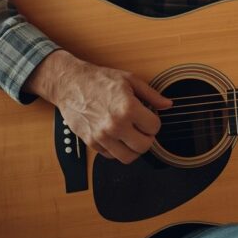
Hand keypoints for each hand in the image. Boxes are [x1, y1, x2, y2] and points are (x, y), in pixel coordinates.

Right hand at [25, 50, 171, 163]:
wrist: (70, 84)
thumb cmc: (98, 80)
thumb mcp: (129, 80)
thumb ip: (151, 95)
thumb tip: (168, 105)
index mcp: (127, 108)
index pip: (154, 127)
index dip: (154, 122)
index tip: (149, 117)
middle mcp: (115, 125)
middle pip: (144, 146)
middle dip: (147, 137)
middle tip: (142, 128)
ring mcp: (102, 136)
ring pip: (128, 157)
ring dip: (133, 148)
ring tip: (132, 136)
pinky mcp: (91, 143)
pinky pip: (111, 156)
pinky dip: (117, 149)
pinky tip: (117, 136)